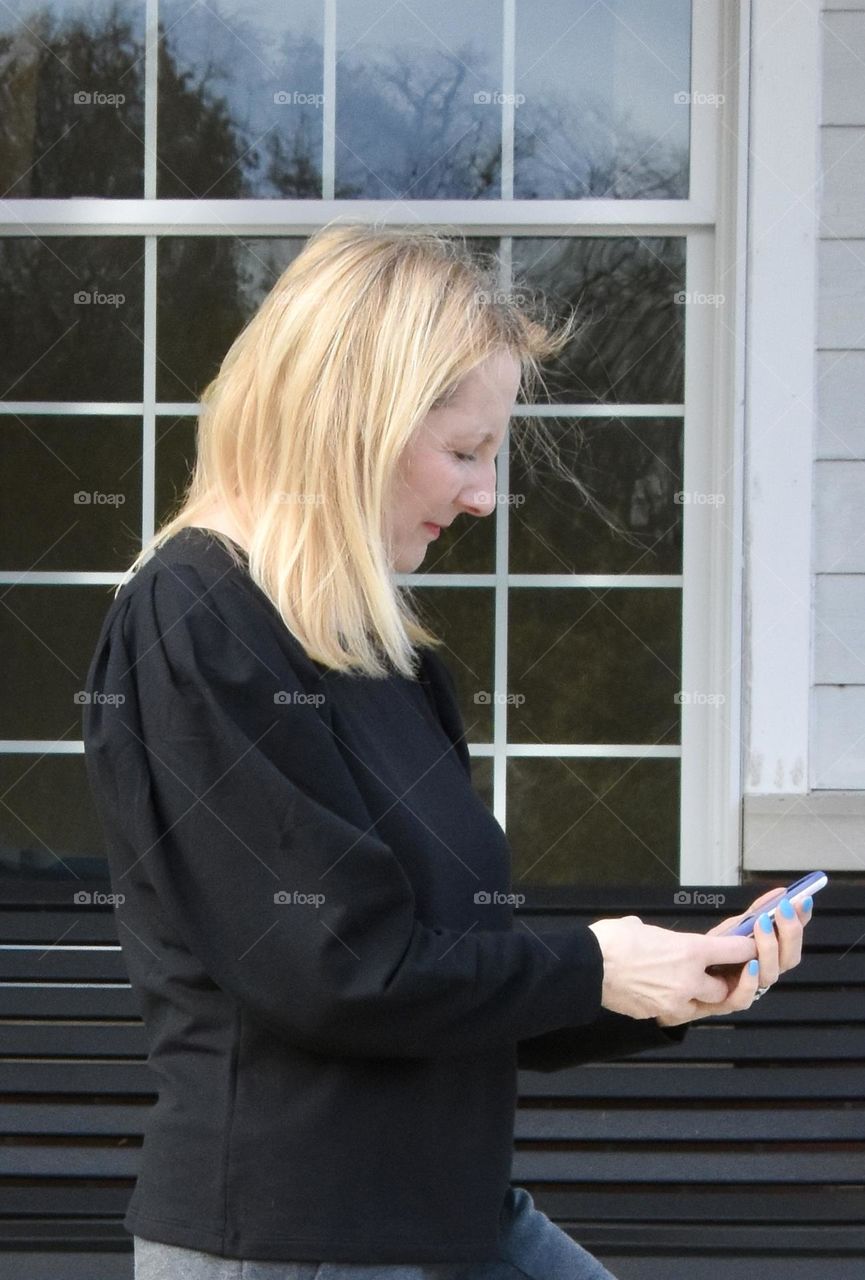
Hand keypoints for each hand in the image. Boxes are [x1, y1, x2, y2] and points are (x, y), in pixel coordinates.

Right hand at [587, 915, 756, 1024]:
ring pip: (707, 1006)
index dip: (747, 948)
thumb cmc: (613, 940)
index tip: (750, 946)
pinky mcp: (658, 1015)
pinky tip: (672, 992)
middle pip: (728, 988)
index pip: (737, 951)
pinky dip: (682, 1004)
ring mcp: (675, 1002)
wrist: (586, 967)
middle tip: (726, 972)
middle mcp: (690, 980)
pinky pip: (680, 1013)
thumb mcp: (644, 927)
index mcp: (690, 951)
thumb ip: (665, 939)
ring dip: (708, 997)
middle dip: (728, 981)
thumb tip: (660, 941)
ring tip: (701, 986)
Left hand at [675, 885, 813, 1021]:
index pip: (792, 938)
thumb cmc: (713, 951)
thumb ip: (757, 912)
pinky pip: (745, 997)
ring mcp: (750, 987)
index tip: (803, 900)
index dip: (801, 921)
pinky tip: (750, 964)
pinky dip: (750, 981)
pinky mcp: (729, 1001)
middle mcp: (764, 971)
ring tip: (762, 924)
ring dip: (769, 948)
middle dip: (790, 932)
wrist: (682, 974)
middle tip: (783, 909)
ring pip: (771, 975)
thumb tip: (780, 892)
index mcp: (769, 954)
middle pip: (789, 958)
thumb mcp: (734, 928)